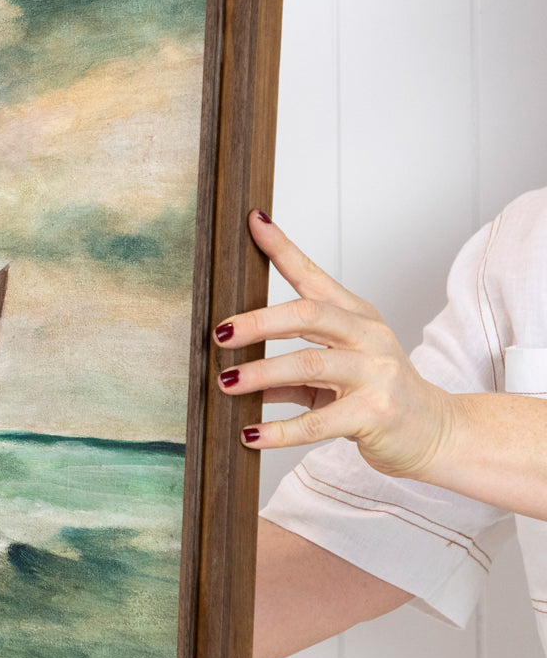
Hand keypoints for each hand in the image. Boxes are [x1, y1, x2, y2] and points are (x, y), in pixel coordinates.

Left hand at [214, 211, 455, 479]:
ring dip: (261, 373)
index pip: (314, 276)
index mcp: (357, 317)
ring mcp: (376, 373)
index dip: (282, 249)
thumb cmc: (378, 396)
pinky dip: (279, 430)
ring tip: (226, 382)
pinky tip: (251, 435)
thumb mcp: (333, 375)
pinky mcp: (374, 413)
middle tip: (221, 334)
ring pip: (310, 364)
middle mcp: (368, 336)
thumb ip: (289, 371)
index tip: (253, 222)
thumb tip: (234, 374)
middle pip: (309, 315)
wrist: (435, 432)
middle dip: (259, 322)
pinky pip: (318, 421)